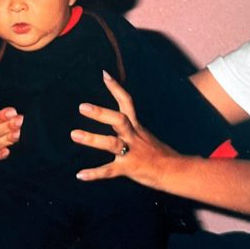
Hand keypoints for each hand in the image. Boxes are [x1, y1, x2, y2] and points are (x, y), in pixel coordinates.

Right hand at [0, 107, 22, 162]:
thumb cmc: (21, 129)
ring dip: (5, 139)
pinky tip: (7, 151)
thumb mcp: (18, 120)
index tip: (13, 113)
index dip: (2, 116)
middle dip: (6, 126)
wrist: (27, 147)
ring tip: (17, 135)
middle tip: (18, 123)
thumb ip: (15, 117)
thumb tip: (16, 115)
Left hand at [71, 70, 178, 189]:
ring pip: (111, 143)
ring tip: (74, 134)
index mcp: (136, 126)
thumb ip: (131, 126)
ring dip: (92, 139)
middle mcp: (133, 136)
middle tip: (82, 106)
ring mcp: (131, 152)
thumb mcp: (145, 134)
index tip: (104, 74)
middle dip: (101, 113)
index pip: (127, 102)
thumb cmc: (158, 153)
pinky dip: (94, 173)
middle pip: (119, 120)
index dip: (116, 88)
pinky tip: (80, 175)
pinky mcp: (128, 168)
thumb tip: (118, 117)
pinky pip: (110, 170)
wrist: (175, 171)